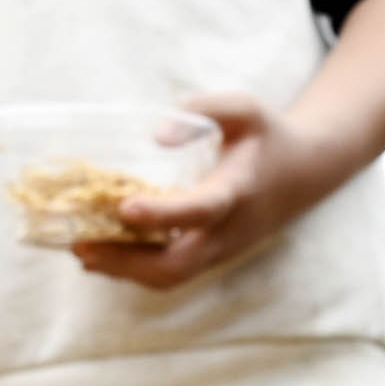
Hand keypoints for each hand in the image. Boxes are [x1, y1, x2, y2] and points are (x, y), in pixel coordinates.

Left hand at [61, 90, 306, 291]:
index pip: (201, 210)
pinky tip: (101, 252)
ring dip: (123, 269)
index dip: (162, 214)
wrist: (303, 174)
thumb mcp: (245, 109)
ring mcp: (220, 251)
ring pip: (170, 277)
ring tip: (80, 250)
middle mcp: (229, 231)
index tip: (124, 208)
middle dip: (126, 262)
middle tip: (82, 245)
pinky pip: (170, 272)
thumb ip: (205, 109)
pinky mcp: (210, 256)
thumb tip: (156, 133)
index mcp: (238, 191)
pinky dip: (133, 267)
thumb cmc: (267, 136)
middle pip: (177, 266)